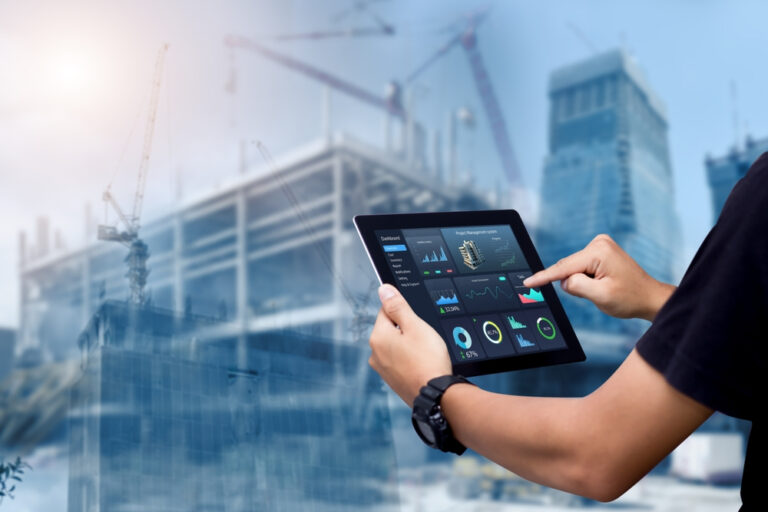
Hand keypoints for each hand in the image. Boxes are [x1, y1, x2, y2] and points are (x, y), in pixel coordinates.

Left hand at [369, 284, 451, 406]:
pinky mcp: (392, 381)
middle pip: (391, 330)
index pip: (386, 311)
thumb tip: (383, 289)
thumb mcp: (415, 325)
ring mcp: (383, 369)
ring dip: (409, 346)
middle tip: (424, 339)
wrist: (436, 395)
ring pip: (397, 347)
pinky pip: (400, 362)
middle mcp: (375, 354)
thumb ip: (398, 306)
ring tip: (425, 354)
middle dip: (407, 331)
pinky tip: (422, 365)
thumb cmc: (428, 360)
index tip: (417, 322)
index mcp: (378, 337)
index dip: (405, 313)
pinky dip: (410, 361)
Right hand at [523, 234, 674, 321]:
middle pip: (569, 267)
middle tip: (596, 293)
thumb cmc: (630, 298)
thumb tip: (564, 280)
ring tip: (604, 287)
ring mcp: (600, 245)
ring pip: (574, 269)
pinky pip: (580, 267)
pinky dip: (585, 278)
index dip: (544, 277)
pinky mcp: (600, 251)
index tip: (528, 283)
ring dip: (581, 282)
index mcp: (599, 252)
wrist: (649, 297)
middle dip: (574, 283)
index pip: (564, 267)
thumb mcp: (600, 296)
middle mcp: (598, 243)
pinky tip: (602, 283)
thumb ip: (576, 286)